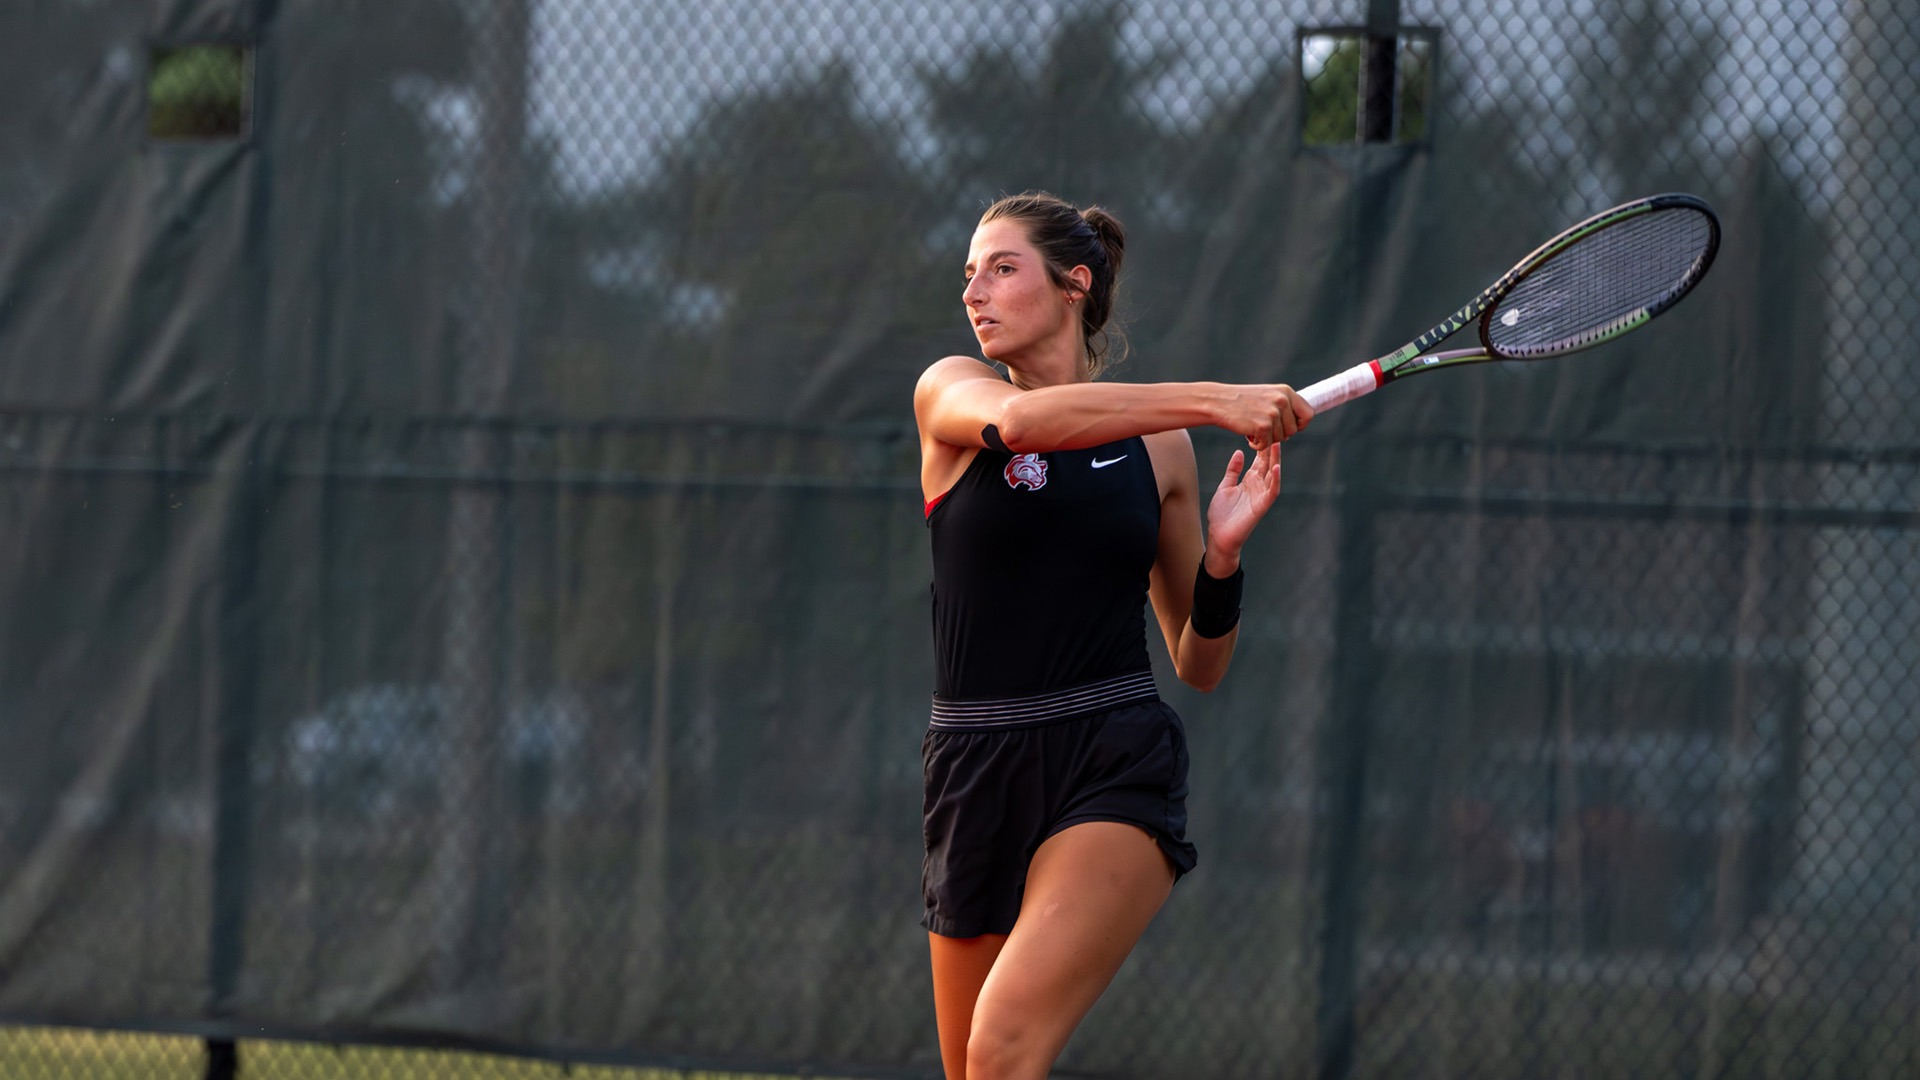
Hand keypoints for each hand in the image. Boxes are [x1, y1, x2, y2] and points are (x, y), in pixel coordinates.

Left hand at [1203, 443, 1282, 571]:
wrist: (1219, 536)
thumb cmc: (1222, 514)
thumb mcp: (1225, 486)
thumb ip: (1233, 470)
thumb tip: (1238, 452)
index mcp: (1249, 480)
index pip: (1259, 459)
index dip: (1262, 445)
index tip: (1263, 429)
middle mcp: (1258, 485)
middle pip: (1267, 463)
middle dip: (1271, 448)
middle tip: (1274, 431)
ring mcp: (1261, 495)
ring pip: (1272, 474)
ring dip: (1276, 460)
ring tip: (1277, 444)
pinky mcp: (1262, 506)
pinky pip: (1272, 491)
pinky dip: (1275, 479)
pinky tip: (1276, 468)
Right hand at [1223, 385, 1313, 449]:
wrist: (1218, 401)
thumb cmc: (1242, 401)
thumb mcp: (1268, 395)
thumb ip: (1285, 405)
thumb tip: (1302, 422)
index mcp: (1286, 392)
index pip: (1308, 414)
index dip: (1301, 425)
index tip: (1290, 428)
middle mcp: (1282, 401)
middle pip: (1293, 430)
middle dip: (1279, 434)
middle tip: (1263, 428)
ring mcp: (1272, 413)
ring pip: (1280, 439)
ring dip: (1266, 439)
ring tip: (1253, 428)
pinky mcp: (1262, 426)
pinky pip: (1266, 445)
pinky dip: (1257, 444)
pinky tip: (1248, 435)